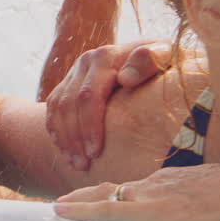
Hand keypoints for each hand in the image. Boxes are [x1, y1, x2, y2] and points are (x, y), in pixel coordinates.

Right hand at [46, 41, 168, 169]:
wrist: (158, 54)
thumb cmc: (165, 63)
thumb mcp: (166, 57)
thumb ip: (151, 60)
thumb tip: (125, 78)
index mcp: (106, 57)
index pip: (89, 96)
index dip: (89, 127)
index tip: (96, 153)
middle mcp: (86, 61)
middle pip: (69, 104)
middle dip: (75, 138)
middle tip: (84, 166)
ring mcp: (76, 71)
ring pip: (58, 107)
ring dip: (65, 139)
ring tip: (77, 165)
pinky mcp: (70, 81)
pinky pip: (53, 107)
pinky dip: (56, 131)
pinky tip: (65, 151)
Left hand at [54, 165, 219, 220]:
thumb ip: (214, 212)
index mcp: (178, 181)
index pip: (142, 188)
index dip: (125, 197)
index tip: (117, 205)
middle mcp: (159, 183)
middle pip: (118, 189)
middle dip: (94, 199)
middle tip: (73, 206)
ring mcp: (150, 196)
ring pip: (107, 198)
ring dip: (85, 207)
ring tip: (62, 208)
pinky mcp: (145, 212)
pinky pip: (104, 211)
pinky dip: (80, 211)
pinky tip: (59, 210)